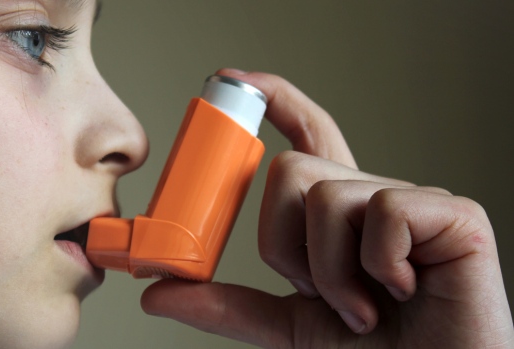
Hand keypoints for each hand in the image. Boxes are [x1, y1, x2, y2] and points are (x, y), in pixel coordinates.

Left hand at [140, 70, 513, 347]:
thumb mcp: (285, 325)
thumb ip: (226, 305)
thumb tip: (157, 292)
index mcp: (339, 216)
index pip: (308, 136)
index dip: (277, 99)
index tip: (236, 80)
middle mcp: (372, 196)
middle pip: (290, 168)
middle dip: (284, 244)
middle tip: (316, 291)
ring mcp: (413, 201)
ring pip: (324, 194)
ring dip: (328, 271)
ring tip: (362, 306)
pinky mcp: (453, 212)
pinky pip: (380, 211)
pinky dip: (376, 267)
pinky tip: (402, 290)